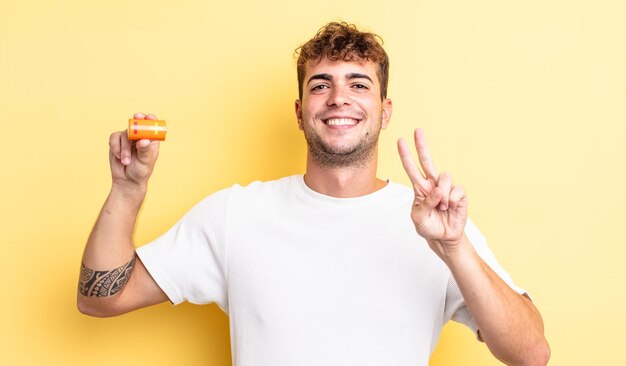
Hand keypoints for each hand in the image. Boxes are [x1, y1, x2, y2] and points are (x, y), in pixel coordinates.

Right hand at [109, 113, 159, 191]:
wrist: (127, 180)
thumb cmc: (140, 171)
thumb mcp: (145, 162)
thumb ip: (144, 151)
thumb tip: (144, 141)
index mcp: (150, 141)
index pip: (151, 126)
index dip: (149, 119)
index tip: (146, 117)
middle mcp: (139, 137)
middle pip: (137, 124)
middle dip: (135, 122)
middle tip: (135, 118)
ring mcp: (128, 139)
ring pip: (124, 133)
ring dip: (124, 148)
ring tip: (126, 161)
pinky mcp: (117, 142)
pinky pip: (114, 138)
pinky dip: (115, 147)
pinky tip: (119, 157)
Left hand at [397, 128, 467, 257]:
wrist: (443, 238)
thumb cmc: (428, 226)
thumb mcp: (418, 218)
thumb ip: (424, 203)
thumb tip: (437, 190)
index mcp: (420, 188)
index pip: (411, 168)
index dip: (406, 155)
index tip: (400, 141)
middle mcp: (432, 184)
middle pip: (427, 160)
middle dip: (422, 145)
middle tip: (417, 130)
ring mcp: (446, 187)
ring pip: (444, 177)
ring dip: (441, 195)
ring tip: (441, 208)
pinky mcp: (459, 194)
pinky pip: (455, 190)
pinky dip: (451, 201)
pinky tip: (450, 208)